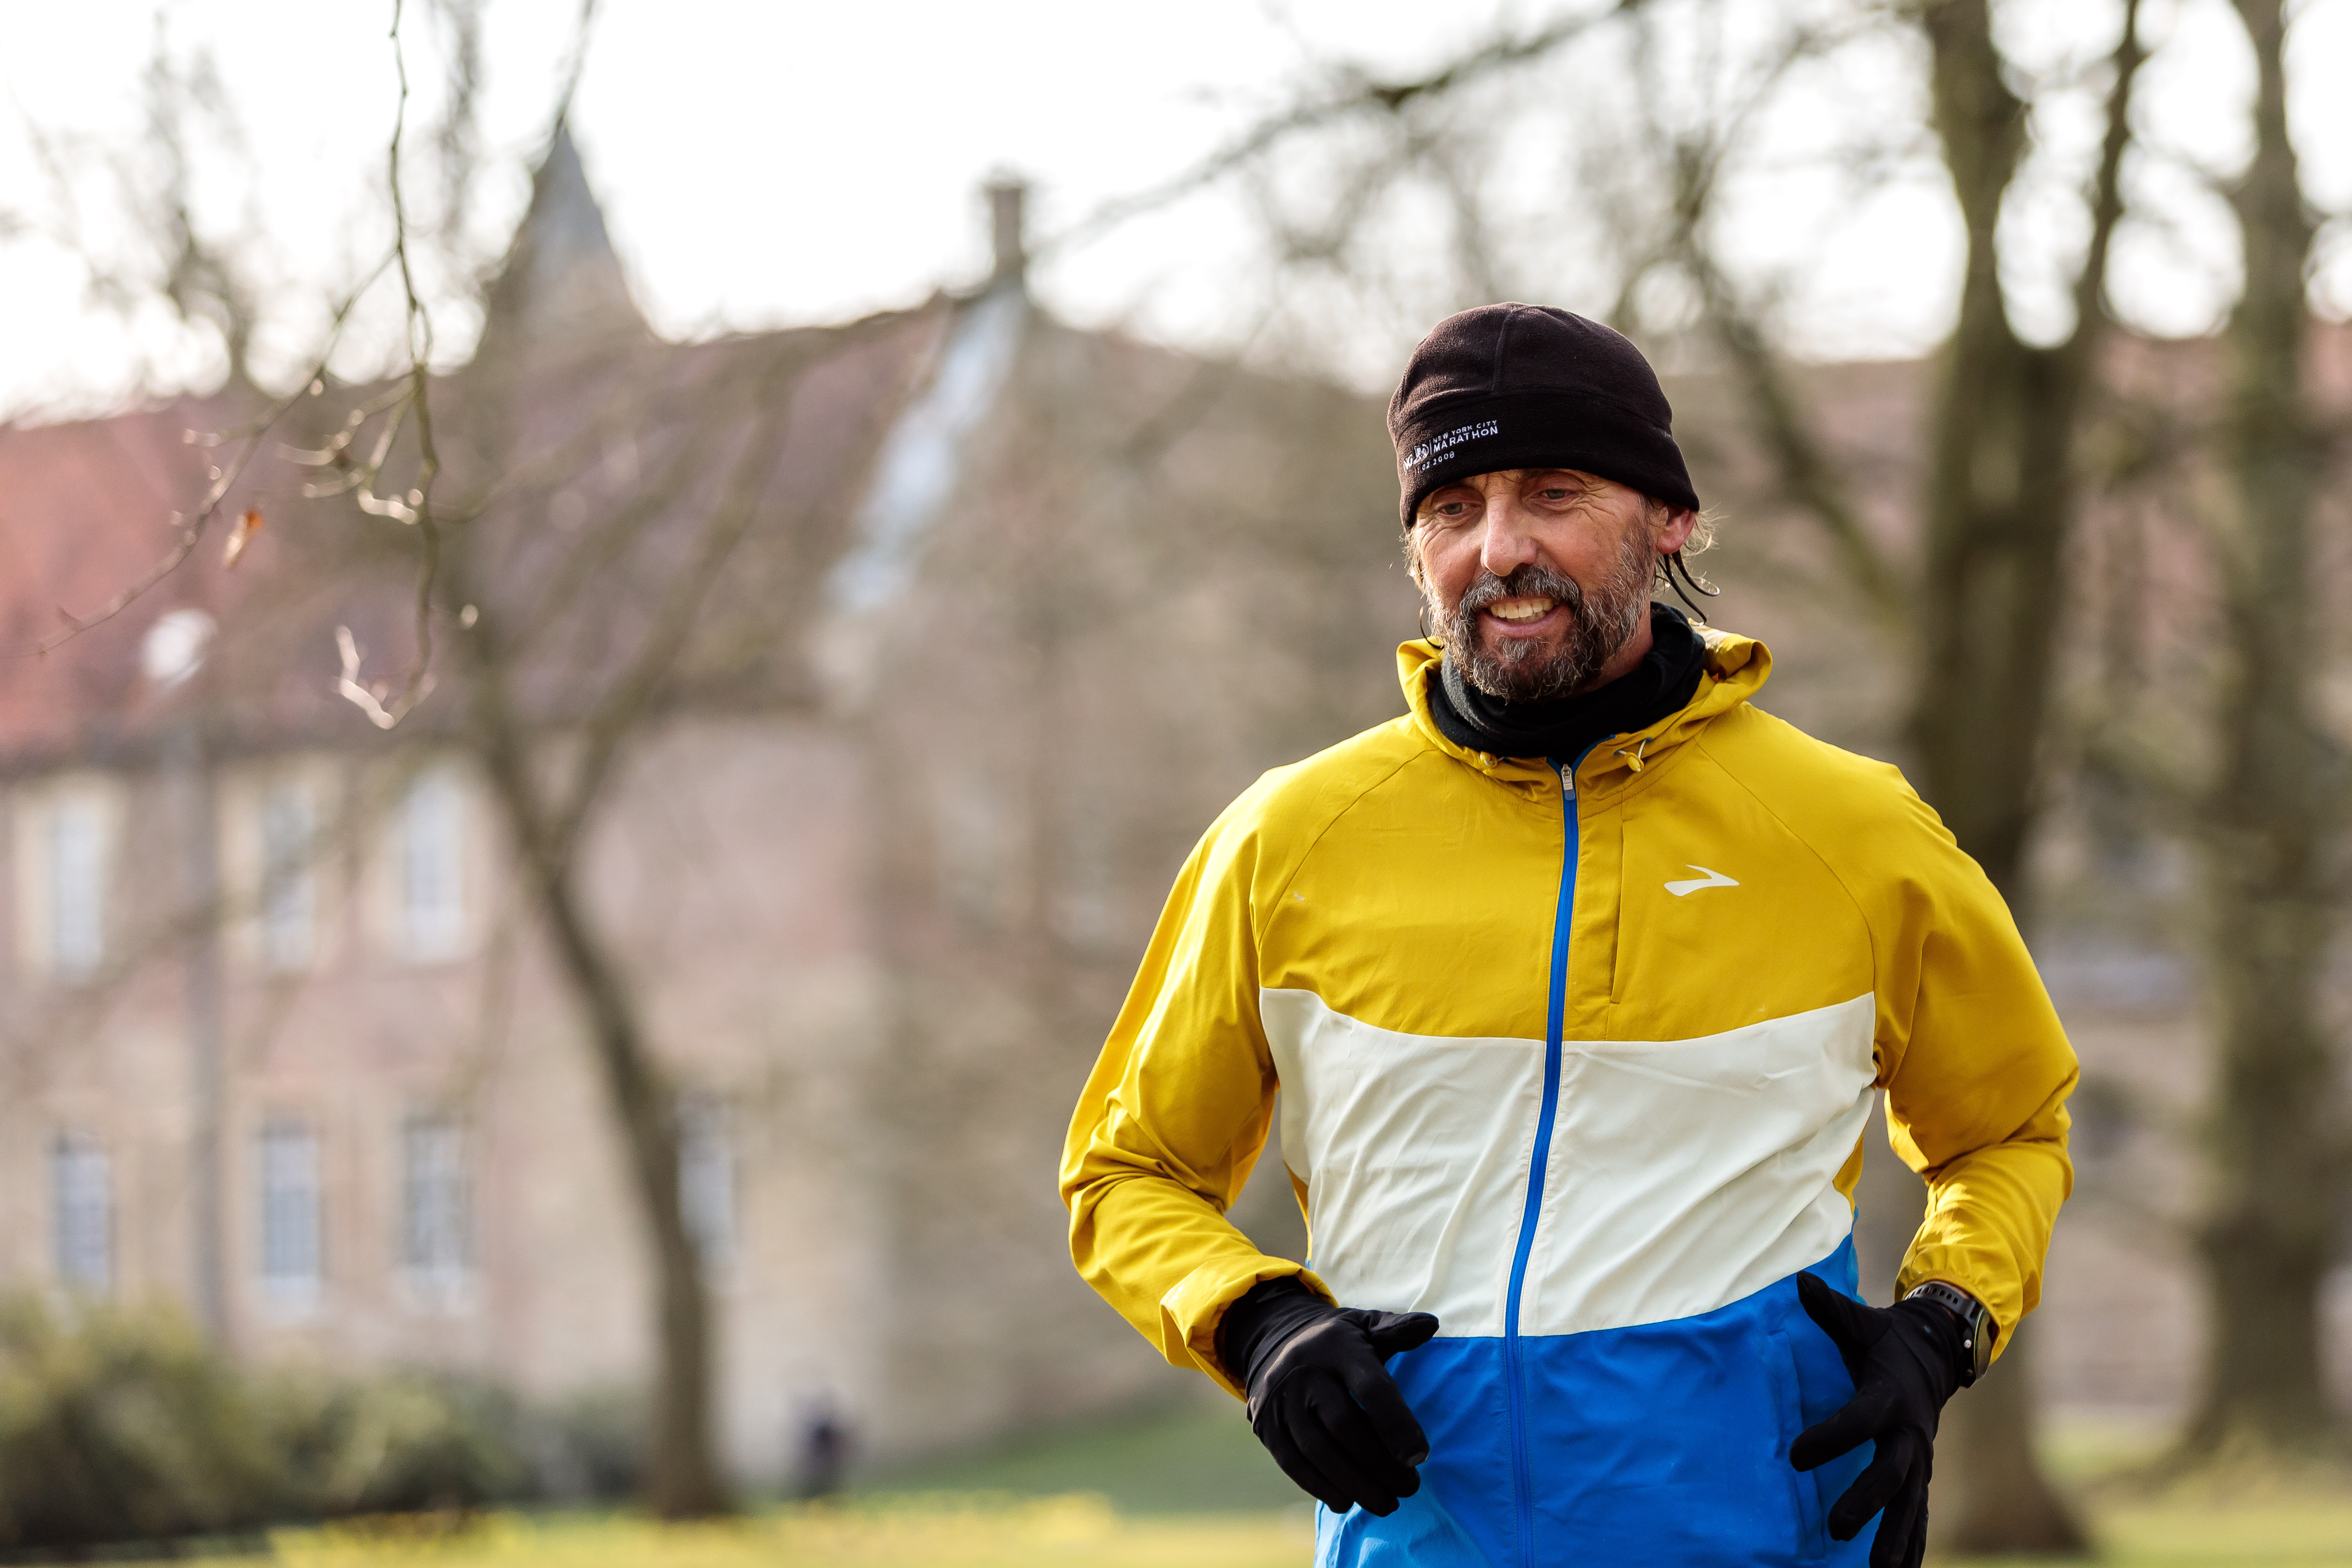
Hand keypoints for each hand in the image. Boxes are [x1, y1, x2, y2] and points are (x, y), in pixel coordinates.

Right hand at [1218, 1278, 1438, 1515]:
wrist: (1273, 1340)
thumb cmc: (1337, 1342)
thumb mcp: (1365, 1325)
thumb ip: (1397, 1329)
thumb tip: (1431, 1325)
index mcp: (1338, 1346)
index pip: (1371, 1388)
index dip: (1397, 1424)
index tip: (1421, 1457)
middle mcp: (1304, 1371)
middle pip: (1344, 1426)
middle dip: (1380, 1465)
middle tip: (1410, 1489)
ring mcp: (1279, 1400)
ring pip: (1318, 1451)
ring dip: (1355, 1484)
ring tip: (1386, 1503)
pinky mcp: (1265, 1425)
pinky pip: (1293, 1463)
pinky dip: (1321, 1487)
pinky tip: (1347, 1501)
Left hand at [1789, 1273, 1968, 1567]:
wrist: (1935, 1354)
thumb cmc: (1884, 1341)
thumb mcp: (1860, 1323)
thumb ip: (1829, 1309)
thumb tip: (1798, 1279)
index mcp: (1889, 1396)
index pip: (1859, 1419)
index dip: (1829, 1436)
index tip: (1794, 1455)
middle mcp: (1910, 1434)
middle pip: (1891, 1473)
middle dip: (1866, 1501)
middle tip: (1837, 1528)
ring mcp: (1920, 1459)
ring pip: (1911, 1505)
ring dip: (1896, 1539)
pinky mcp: (1921, 1475)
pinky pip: (1920, 1515)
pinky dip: (1915, 1545)